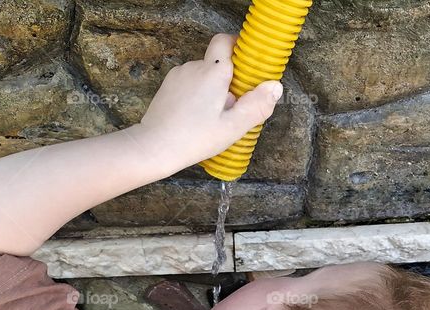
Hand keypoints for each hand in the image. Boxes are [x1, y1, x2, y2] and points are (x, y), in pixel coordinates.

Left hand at [131, 34, 282, 174]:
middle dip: (228, 80)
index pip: (225, 41)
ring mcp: (178, 76)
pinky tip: (197, 117)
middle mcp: (194, 67)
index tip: (247, 67)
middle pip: (217, 62)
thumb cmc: (194, 138)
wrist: (153, 148)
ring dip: (212, 89)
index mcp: (213, 72)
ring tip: (213, 117)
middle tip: (232, 107)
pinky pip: (190, 83)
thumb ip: (256, 105)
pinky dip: (197, 94)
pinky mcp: (167, 87)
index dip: (237, 48)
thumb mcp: (232, 126)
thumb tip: (275, 87)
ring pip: (203, 74)